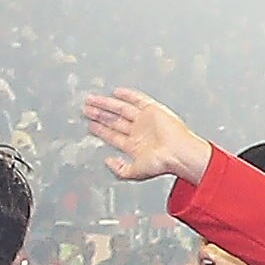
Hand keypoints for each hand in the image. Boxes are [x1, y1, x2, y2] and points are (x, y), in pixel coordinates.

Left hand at [79, 88, 211, 184]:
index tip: (89, 125)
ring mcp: (146, 120)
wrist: (178, 153)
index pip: (113, 135)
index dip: (100, 130)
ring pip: (121, 109)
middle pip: (114, 120)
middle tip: (86, 109)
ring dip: (106, 104)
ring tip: (92, 100)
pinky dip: (128, 95)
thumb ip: (120, 170)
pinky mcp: (154, 110)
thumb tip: (108, 162)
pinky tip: (115, 92)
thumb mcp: (135, 172)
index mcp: (135, 146)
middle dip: (99, 115)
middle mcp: (139, 132)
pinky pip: (138, 99)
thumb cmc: (162, 163)